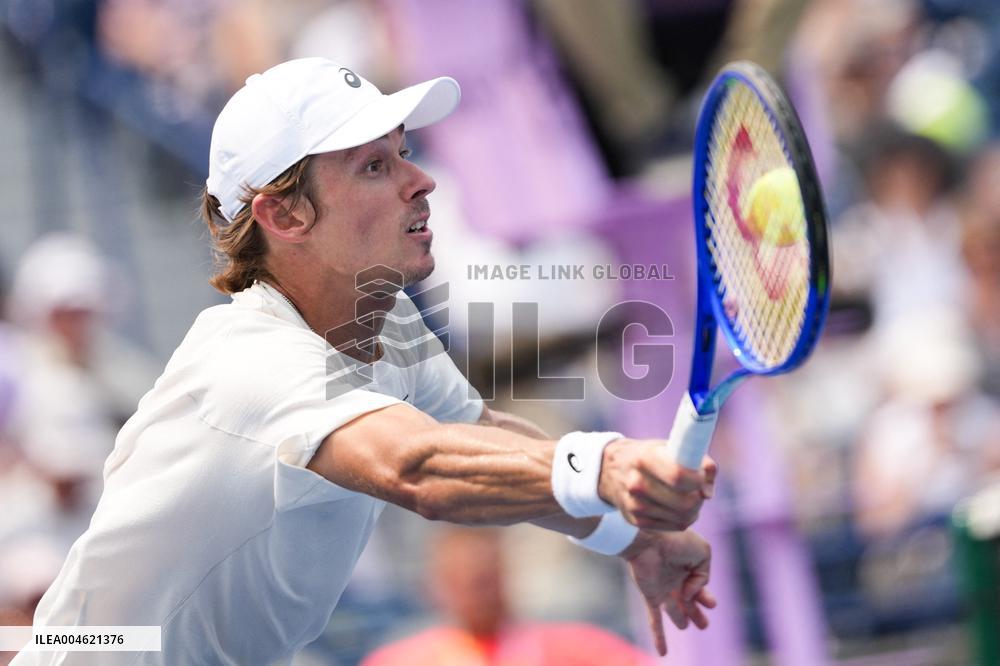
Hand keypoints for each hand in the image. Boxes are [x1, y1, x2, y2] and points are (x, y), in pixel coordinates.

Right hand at [599, 440, 715, 530]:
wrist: (611, 469)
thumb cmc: (649, 455)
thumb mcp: (669, 447)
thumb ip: (697, 460)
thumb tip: (708, 492)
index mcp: (645, 458)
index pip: (678, 476)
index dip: (698, 480)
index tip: (700, 478)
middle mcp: (636, 483)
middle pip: (684, 502)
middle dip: (699, 498)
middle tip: (698, 491)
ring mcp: (634, 504)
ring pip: (683, 518)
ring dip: (694, 510)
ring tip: (689, 498)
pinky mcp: (636, 521)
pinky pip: (675, 527)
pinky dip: (683, 519)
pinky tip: (678, 507)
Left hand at [622, 529, 715, 655]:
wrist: (647, 537)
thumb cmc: (676, 540)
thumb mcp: (703, 553)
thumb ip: (704, 576)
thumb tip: (689, 596)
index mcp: (689, 568)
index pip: (701, 587)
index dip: (706, 598)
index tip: (710, 604)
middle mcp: (676, 580)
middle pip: (689, 602)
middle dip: (696, 613)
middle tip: (704, 625)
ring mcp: (663, 589)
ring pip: (674, 611)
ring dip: (680, 620)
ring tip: (685, 625)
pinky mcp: (651, 596)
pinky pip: (655, 620)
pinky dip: (659, 637)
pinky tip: (662, 653)